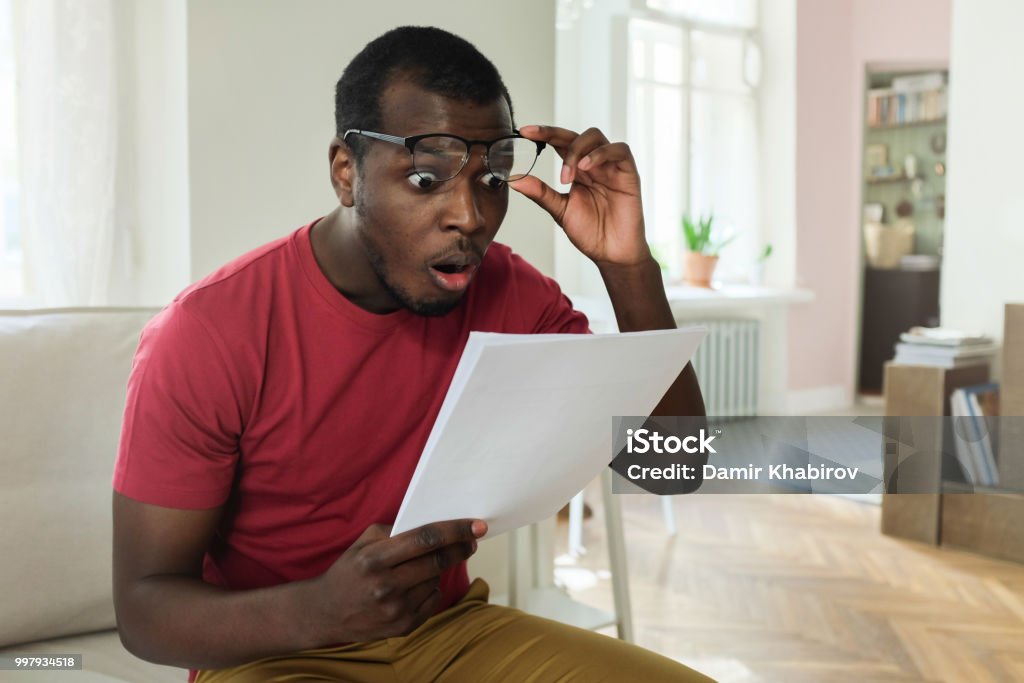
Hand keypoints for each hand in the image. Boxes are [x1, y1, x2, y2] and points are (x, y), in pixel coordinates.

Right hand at [307, 519, 486, 643]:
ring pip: (436, 580)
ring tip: (423, 566)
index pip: (425, 540)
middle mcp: (385, 586)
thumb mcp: (363, 542)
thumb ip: (395, 530)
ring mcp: (395, 610)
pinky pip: (432, 600)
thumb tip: (434, 524)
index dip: (455, 531)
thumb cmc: (350, 570)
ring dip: (438, 569)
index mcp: (374, 559)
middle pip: (438, 562)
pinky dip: (430, 588)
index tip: (476, 525)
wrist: (326, 612)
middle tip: (471, 540)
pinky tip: (415, 585)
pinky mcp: (402, 627)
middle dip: (460, 548)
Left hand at [510, 125, 649, 267]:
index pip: (560, 143)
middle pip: (576, 134)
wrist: (611, 253)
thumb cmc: (590, 232)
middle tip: (536, 140)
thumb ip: (540, 192)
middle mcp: (594, 164)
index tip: (524, 131)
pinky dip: (600, 154)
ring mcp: (612, 166)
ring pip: (595, 137)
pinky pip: (619, 150)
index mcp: (577, 170)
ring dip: (576, 150)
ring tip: (567, 176)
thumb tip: (514, 179)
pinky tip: (586, 167)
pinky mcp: (629, 172)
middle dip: (554, 134)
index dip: (543, 134)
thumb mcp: (560, 210)